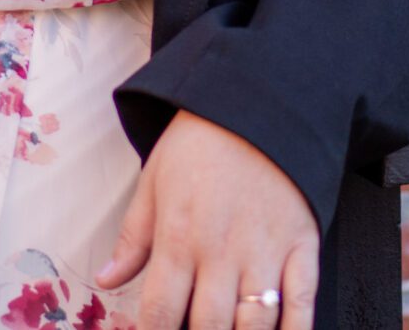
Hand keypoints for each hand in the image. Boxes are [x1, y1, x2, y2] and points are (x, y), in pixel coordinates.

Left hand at [95, 110, 319, 329]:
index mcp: (180, 237)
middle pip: (208, 327)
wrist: (257, 102)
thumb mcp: (154, 182)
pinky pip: (303, 302)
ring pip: (255, 324)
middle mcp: (222, 251)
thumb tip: (106, 279)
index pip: (160, 312)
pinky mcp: (303, 245)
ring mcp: (266, 251)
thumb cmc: (201, 142)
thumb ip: (134, 238)